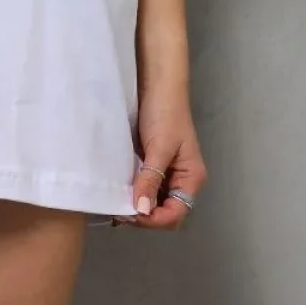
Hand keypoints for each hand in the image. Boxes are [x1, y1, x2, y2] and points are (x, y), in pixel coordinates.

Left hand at [116, 86, 207, 229]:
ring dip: (136, 206)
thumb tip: (142, 210)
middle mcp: (180, 180)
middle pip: (165, 212)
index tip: (129, 215)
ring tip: (115, 204)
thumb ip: (151, 178)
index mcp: (190, 178)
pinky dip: (133, 192)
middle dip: (144, 216)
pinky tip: (118, 192)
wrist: (157, 84)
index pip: (175, 214)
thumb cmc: (165, 113)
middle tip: (117, 212)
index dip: (154, 220)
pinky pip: (145, 186)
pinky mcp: (152, 163)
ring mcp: (166, 172)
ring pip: (153, 201)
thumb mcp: (159, 147)